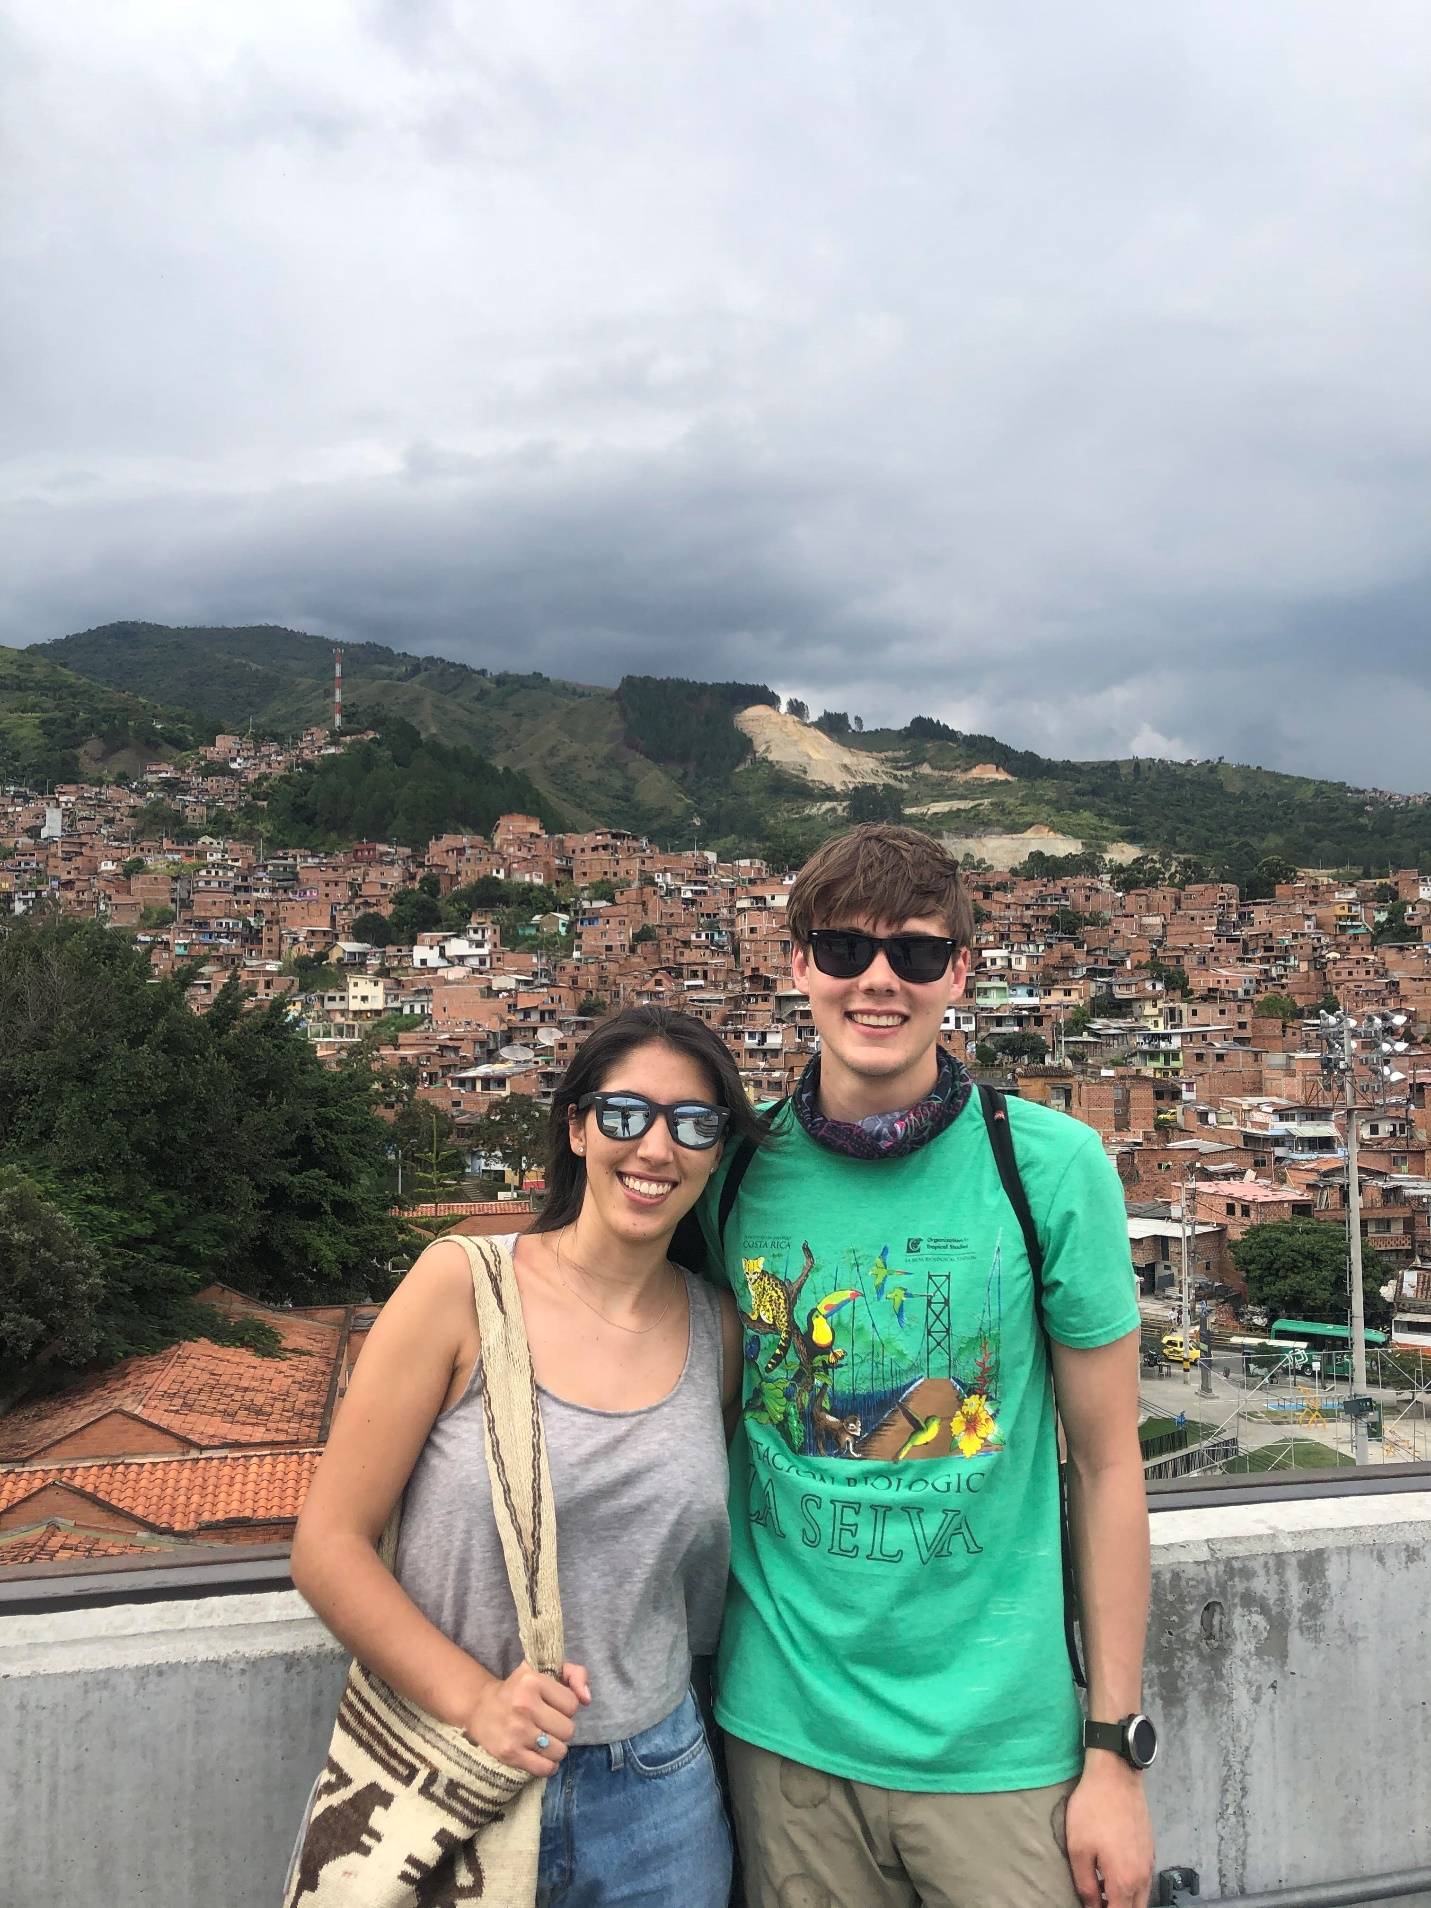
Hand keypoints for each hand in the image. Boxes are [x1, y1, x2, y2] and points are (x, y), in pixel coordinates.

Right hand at [463, 1661, 591, 1775]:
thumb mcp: (544, 1671)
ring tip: (544, 1740)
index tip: (553, 1706)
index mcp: (533, 1681)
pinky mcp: (510, 1753)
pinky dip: (548, 1766)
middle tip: (548, 1725)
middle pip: (568, 1730)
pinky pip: (544, 1768)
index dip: (566, 1708)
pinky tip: (541, 1756)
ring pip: (559, 1751)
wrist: (480, 1708)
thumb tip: (587, 1699)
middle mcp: (524, 1705)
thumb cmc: (518, 1689)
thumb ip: (574, 1674)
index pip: (572, 1704)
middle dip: (561, 1729)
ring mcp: (517, 1731)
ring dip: (555, 1748)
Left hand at [1065, 1753, 1154, 1907]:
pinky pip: (1144, 1880)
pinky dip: (1132, 1886)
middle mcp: (1142, 1877)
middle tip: (1097, 1901)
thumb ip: (1085, 1885)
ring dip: (1125, 1900)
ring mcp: (1149, 1863)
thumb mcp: (1078, 1848)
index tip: (1092, 1907)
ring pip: (1141, 1897)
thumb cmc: (1093, 1809)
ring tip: (1102, 1890)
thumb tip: (1091, 1905)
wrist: (1116, 1775)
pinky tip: (1113, 1874)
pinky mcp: (1150, 1849)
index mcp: (1124, 1881)